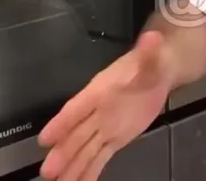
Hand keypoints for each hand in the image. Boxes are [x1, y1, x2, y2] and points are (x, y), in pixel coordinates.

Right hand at [38, 31, 173, 180]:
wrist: (160, 71)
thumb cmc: (151, 63)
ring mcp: (105, 127)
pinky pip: (100, 158)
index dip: (61, 123)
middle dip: (63, 153)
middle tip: (47, 172)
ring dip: (71, 167)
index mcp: (100, 91)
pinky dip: (89, 173)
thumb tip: (151, 38)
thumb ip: (149, 53)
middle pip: (76, 134)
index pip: (77, 108)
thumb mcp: (152, 58)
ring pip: (85, 151)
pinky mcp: (115, 139)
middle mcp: (97, 112)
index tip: (44, 139)